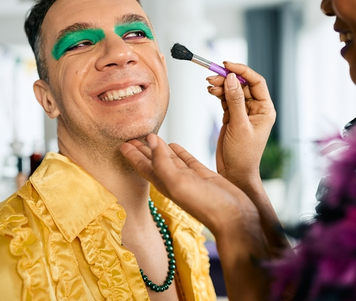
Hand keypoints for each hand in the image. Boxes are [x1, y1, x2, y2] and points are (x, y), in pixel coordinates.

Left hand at [120, 134, 259, 235]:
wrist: (234, 218)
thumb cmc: (206, 205)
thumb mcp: (178, 182)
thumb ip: (162, 162)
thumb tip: (150, 140)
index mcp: (164, 184)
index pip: (143, 166)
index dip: (132, 155)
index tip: (121, 143)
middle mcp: (174, 181)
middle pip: (153, 161)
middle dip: (141, 150)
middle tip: (130, 136)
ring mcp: (189, 178)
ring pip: (169, 159)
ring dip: (159, 148)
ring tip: (150, 137)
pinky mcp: (203, 175)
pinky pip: (186, 160)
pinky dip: (178, 152)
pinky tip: (173, 145)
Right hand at [208, 63, 288, 255]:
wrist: (234, 173)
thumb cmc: (243, 154)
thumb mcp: (239, 125)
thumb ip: (235, 101)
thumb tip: (232, 78)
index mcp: (265, 109)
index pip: (256, 82)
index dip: (242, 71)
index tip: (227, 65)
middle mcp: (256, 108)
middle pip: (241, 84)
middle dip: (227, 78)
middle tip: (212, 77)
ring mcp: (243, 112)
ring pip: (231, 90)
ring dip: (220, 86)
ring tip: (209, 85)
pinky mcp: (232, 117)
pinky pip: (225, 99)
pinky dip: (217, 94)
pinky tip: (211, 91)